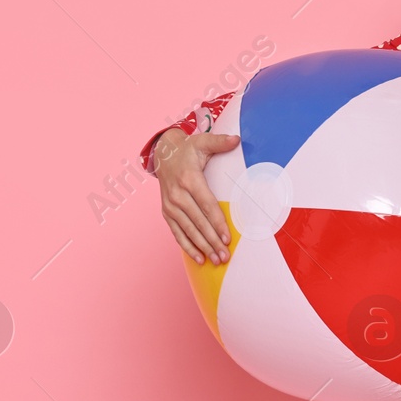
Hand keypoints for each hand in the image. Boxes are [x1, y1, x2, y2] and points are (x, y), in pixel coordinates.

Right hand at [153, 126, 240, 264]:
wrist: (163, 154)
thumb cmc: (188, 150)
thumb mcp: (203, 141)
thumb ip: (220, 141)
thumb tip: (237, 139)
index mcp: (189, 179)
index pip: (206, 205)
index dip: (217, 222)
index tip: (227, 238)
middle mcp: (177, 195)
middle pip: (197, 222)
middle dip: (211, 241)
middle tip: (225, 256)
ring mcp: (170, 206)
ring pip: (187, 230)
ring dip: (202, 247)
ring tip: (216, 260)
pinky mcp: (166, 212)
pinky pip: (177, 233)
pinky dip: (187, 247)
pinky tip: (199, 258)